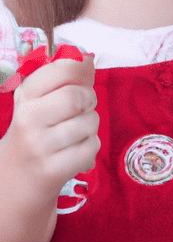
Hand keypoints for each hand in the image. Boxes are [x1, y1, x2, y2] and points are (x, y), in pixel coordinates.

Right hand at [0, 55, 97, 206]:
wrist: (13, 184)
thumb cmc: (35, 135)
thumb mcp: (38, 103)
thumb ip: (64, 80)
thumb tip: (89, 57)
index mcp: (24, 98)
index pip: (60, 70)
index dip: (79, 69)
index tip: (82, 76)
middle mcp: (27, 120)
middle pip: (78, 96)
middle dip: (88, 102)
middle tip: (79, 111)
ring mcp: (39, 146)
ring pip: (90, 122)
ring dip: (89, 127)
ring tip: (72, 136)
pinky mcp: (53, 170)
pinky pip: (91, 147)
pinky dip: (89, 149)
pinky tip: (72, 153)